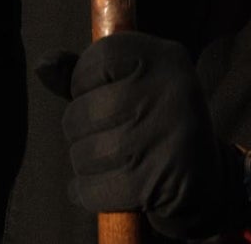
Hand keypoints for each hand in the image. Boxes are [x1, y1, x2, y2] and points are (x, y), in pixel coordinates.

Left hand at [36, 32, 243, 238]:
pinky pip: (88, 189)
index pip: (95, 58)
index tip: (104, 93)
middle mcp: (169, 91)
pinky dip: (89, 192)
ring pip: (81, 154)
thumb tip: (43, 66)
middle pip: (79, 112)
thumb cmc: (153, 123)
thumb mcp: (127, 83)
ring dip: (87, 164)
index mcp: (164, 57)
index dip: (84, 82)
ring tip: (115, 160)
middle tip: (111, 135)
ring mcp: (162, 137)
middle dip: (82, 131)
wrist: (207, 182)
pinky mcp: (154, 181)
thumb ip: (83, 72)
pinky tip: (110, 185)